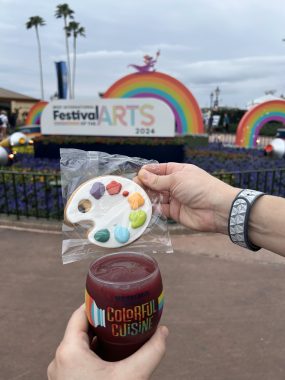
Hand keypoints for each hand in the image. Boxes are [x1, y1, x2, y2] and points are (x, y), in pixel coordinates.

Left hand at [48, 305, 167, 379]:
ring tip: (117, 332)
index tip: (113, 299)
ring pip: (80, 345)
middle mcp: (60, 359)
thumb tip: (163, 331)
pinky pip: (78, 359)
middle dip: (101, 321)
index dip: (97, 303)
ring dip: (97, 338)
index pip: (80, 313)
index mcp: (69, 350)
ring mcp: (61, 373)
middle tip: (120, 315)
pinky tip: (108, 355)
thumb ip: (151, 351)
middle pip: (80, 328)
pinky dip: (93, 353)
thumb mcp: (133, 376)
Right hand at [138, 163, 239, 233]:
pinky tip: (144, 208)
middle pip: (155, 184)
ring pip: (156, 197)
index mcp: (178, 171)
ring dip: (147, 197)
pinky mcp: (174, 212)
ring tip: (135, 198)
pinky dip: (153, 209)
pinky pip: (161, 210)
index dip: (147, 172)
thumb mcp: (177, 179)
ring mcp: (175, 198)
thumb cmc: (200, 188)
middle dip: (144, 185)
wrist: (217, 209)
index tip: (136, 175)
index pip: (159, 170)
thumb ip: (158, 180)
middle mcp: (175, 184)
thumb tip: (142, 174)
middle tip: (132, 189)